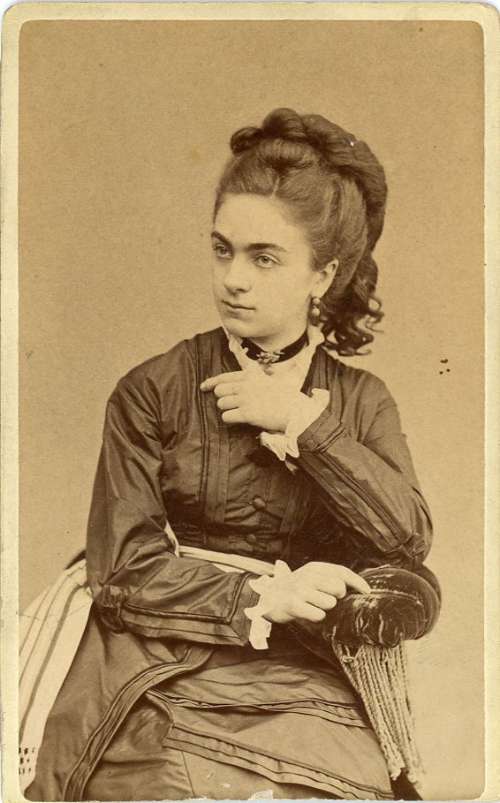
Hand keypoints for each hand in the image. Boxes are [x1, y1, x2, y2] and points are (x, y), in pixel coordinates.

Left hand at [200, 369, 300, 431]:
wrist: (297, 412)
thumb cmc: (286, 398)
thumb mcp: (272, 380)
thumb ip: (258, 376)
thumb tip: (249, 371)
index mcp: (252, 375)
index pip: (224, 377)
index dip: (211, 382)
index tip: (204, 387)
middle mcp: (247, 384)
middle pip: (220, 390)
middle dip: (223, 398)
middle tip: (232, 404)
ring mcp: (246, 398)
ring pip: (221, 403)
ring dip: (227, 409)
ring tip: (239, 412)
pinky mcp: (247, 413)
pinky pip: (226, 416)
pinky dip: (230, 419)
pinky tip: (239, 419)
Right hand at [253, 561, 370, 624]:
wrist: (265, 597)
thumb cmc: (294, 589)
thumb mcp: (310, 577)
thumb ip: (329, 578)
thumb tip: (356, 588)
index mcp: (314, 567)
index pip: (341, 571)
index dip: (357, 581)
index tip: (367, 591)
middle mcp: (308, 575)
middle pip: (338, 588)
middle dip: (336, 598)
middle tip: (324, 600)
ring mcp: (300, 589)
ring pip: (329, 603)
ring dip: (324, 608)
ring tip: (311, 606)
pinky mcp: (293, 603)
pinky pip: (318, 615)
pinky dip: (315, 617)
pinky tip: (306, 613)